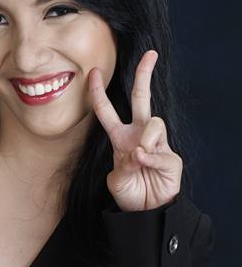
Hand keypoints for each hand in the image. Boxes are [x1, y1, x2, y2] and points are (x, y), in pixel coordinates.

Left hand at [89, 50, 182, 210]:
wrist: (146, 212)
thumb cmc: (129, 193)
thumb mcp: (116, 181)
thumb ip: (122, 167)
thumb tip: (137, 152)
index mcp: (120, 138)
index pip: (107, 111)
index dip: (99, 92)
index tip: (94, 72)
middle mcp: (139, 135)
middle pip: (142, 98)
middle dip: (145, 75)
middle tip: (150, 54)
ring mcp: (157, 144)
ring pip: (154, 123)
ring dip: (145, 139)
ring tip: (139, 159)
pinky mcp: (171, 157)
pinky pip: (160, 151)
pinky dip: (151, 160)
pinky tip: (147, 167)